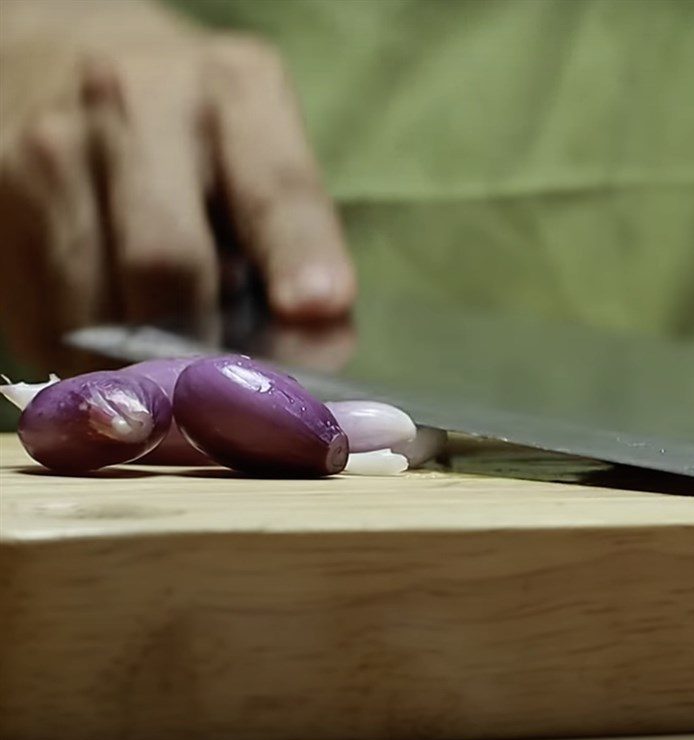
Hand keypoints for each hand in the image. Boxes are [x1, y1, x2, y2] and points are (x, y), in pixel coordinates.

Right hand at [0, 0, 355, 371]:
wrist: (64, 69)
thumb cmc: (195, 138)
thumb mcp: (264, 164)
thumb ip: (297, 250)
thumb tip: (313, 355)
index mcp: (236, 92)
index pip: (275, 188)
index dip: (298, 256)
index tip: (319, 307)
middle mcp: (135, 103)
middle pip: (168, 263)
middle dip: (203, 348)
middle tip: (224, 392)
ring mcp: (50, 151)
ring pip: (99, 313)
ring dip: (146, 364)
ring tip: (169, 343)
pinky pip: (50, 328)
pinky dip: (95, 358)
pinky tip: (117, 323)